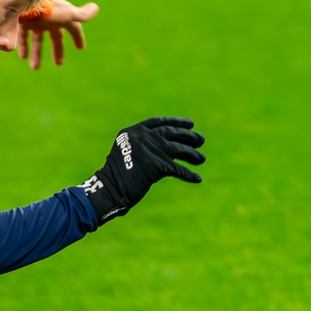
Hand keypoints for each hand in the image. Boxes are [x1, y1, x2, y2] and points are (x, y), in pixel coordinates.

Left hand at [17, 0, 97, 69]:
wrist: (26, 2)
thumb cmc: (49, 10)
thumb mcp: (68, 14)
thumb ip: (82, 15)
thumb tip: (96, 8)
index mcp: (62, 16)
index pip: (72, 27)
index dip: (77, 37)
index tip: (80, 48)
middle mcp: (49, 18)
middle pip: (54, 36)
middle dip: (57, 49)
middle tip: (58, 64)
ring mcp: (35, 21)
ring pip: (37, 39)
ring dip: (37, 53)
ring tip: (35, 67)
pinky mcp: (22, 22)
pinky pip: (23, 36)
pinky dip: (24, 46)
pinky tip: (23, 57)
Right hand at [79, 117, 204, 222]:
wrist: (109, 189)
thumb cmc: (115, 175)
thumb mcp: (125, 152)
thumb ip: (142, 146)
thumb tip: (167, 147)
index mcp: (133, 131)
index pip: (159, 122)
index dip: (176, 122)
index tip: (190, 124)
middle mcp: (144, 137)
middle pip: (172, 133)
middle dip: (188, 136)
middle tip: (201, 140)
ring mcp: (152, 149)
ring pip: (179, 149)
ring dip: (192, 154)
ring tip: (201, 158)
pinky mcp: (159, 165)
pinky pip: (179, 170)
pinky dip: (189, 175)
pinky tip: (197, 178)